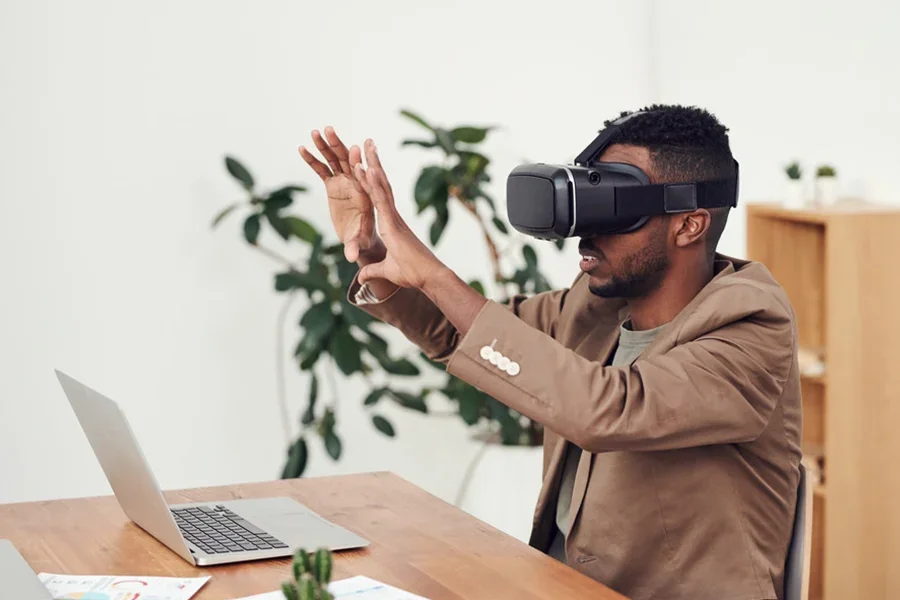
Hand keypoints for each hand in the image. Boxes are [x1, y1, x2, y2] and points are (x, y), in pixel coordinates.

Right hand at [298, 127, 378, 262]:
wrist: (360, 237)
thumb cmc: (364, 239)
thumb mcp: (360, 242)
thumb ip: (355, 246)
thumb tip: (351, 258)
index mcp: (367, 194)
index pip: (365, 177)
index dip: (360, 164)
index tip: (356, 150)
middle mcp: (356, 184)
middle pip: (348, 161)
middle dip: (339, 146)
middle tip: (330, 130)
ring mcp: (344, 182)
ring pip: (335, 160)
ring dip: (326, 145)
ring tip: (315, 131)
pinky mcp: (333, 185)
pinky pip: (322, 169)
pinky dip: (313, 159)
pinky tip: (301, 147)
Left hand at [353, 139, 445, 289]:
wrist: (428, 277)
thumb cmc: (413, 274)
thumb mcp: (386, 272)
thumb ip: (373, 271)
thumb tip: (362, 277)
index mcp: (390, 224)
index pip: (378, 197)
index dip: (371, 180)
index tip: (365, 164)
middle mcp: (392, 216)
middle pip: (381, 185)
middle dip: (373, 163)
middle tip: (367, 144)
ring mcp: (393, 218)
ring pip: (381, 187)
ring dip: (372, 165)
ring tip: (365, 147)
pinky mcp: (393, 223)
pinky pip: (381, 200)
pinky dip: (374, 184)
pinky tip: (368, 168)